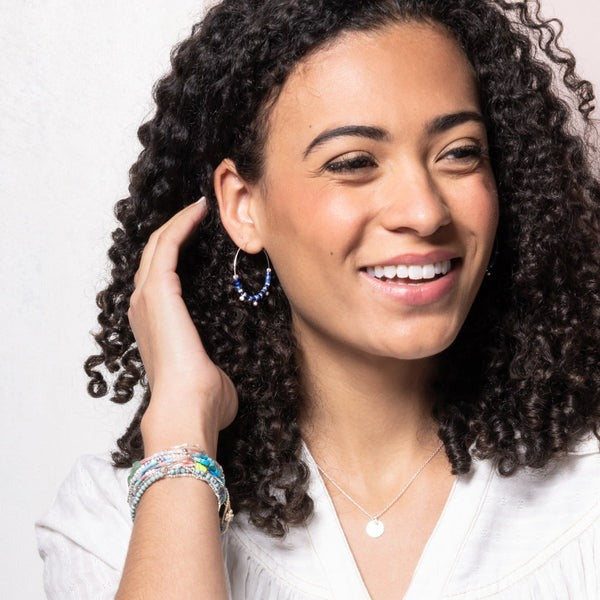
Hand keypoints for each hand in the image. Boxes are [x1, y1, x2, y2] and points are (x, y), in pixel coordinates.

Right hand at [127, 198, 237, 454]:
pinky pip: (167, 245)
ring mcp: (147, 297)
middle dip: (176, 229)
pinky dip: (182, 224)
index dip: (177, 251)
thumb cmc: (203, 399)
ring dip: (178, 222)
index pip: (162, 276)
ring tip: (200, 206)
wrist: (189, 409)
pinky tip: (200, 210)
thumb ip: (216, 358)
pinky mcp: (158, 290)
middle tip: (199, 211)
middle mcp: (144, 307)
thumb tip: (231, 361)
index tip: (201, 233)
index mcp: (155, 325)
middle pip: (155, 254)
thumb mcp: (214, 369)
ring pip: (158, 244)